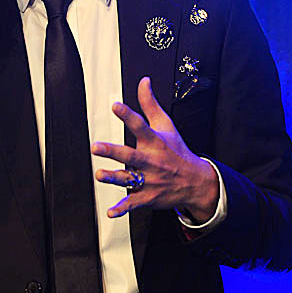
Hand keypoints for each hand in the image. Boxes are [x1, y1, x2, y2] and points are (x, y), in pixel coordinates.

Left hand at [92, 77, 218, 219]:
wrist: (195, 182)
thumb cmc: (176, 150)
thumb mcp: (166, 125)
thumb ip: (150, 104)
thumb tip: (143, 80)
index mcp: (155, 142)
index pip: (140, 126)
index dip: (127, 115)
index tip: (115, 105)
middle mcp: (151, 161)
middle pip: (130, 155)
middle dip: (113, 151)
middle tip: (95, 146)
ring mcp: (149, 180)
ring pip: (129, 179)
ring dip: (114, 178)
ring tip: (99, 174)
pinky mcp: (147, 196)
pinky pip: (133, 203)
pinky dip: (123, 209)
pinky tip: (111, 212)